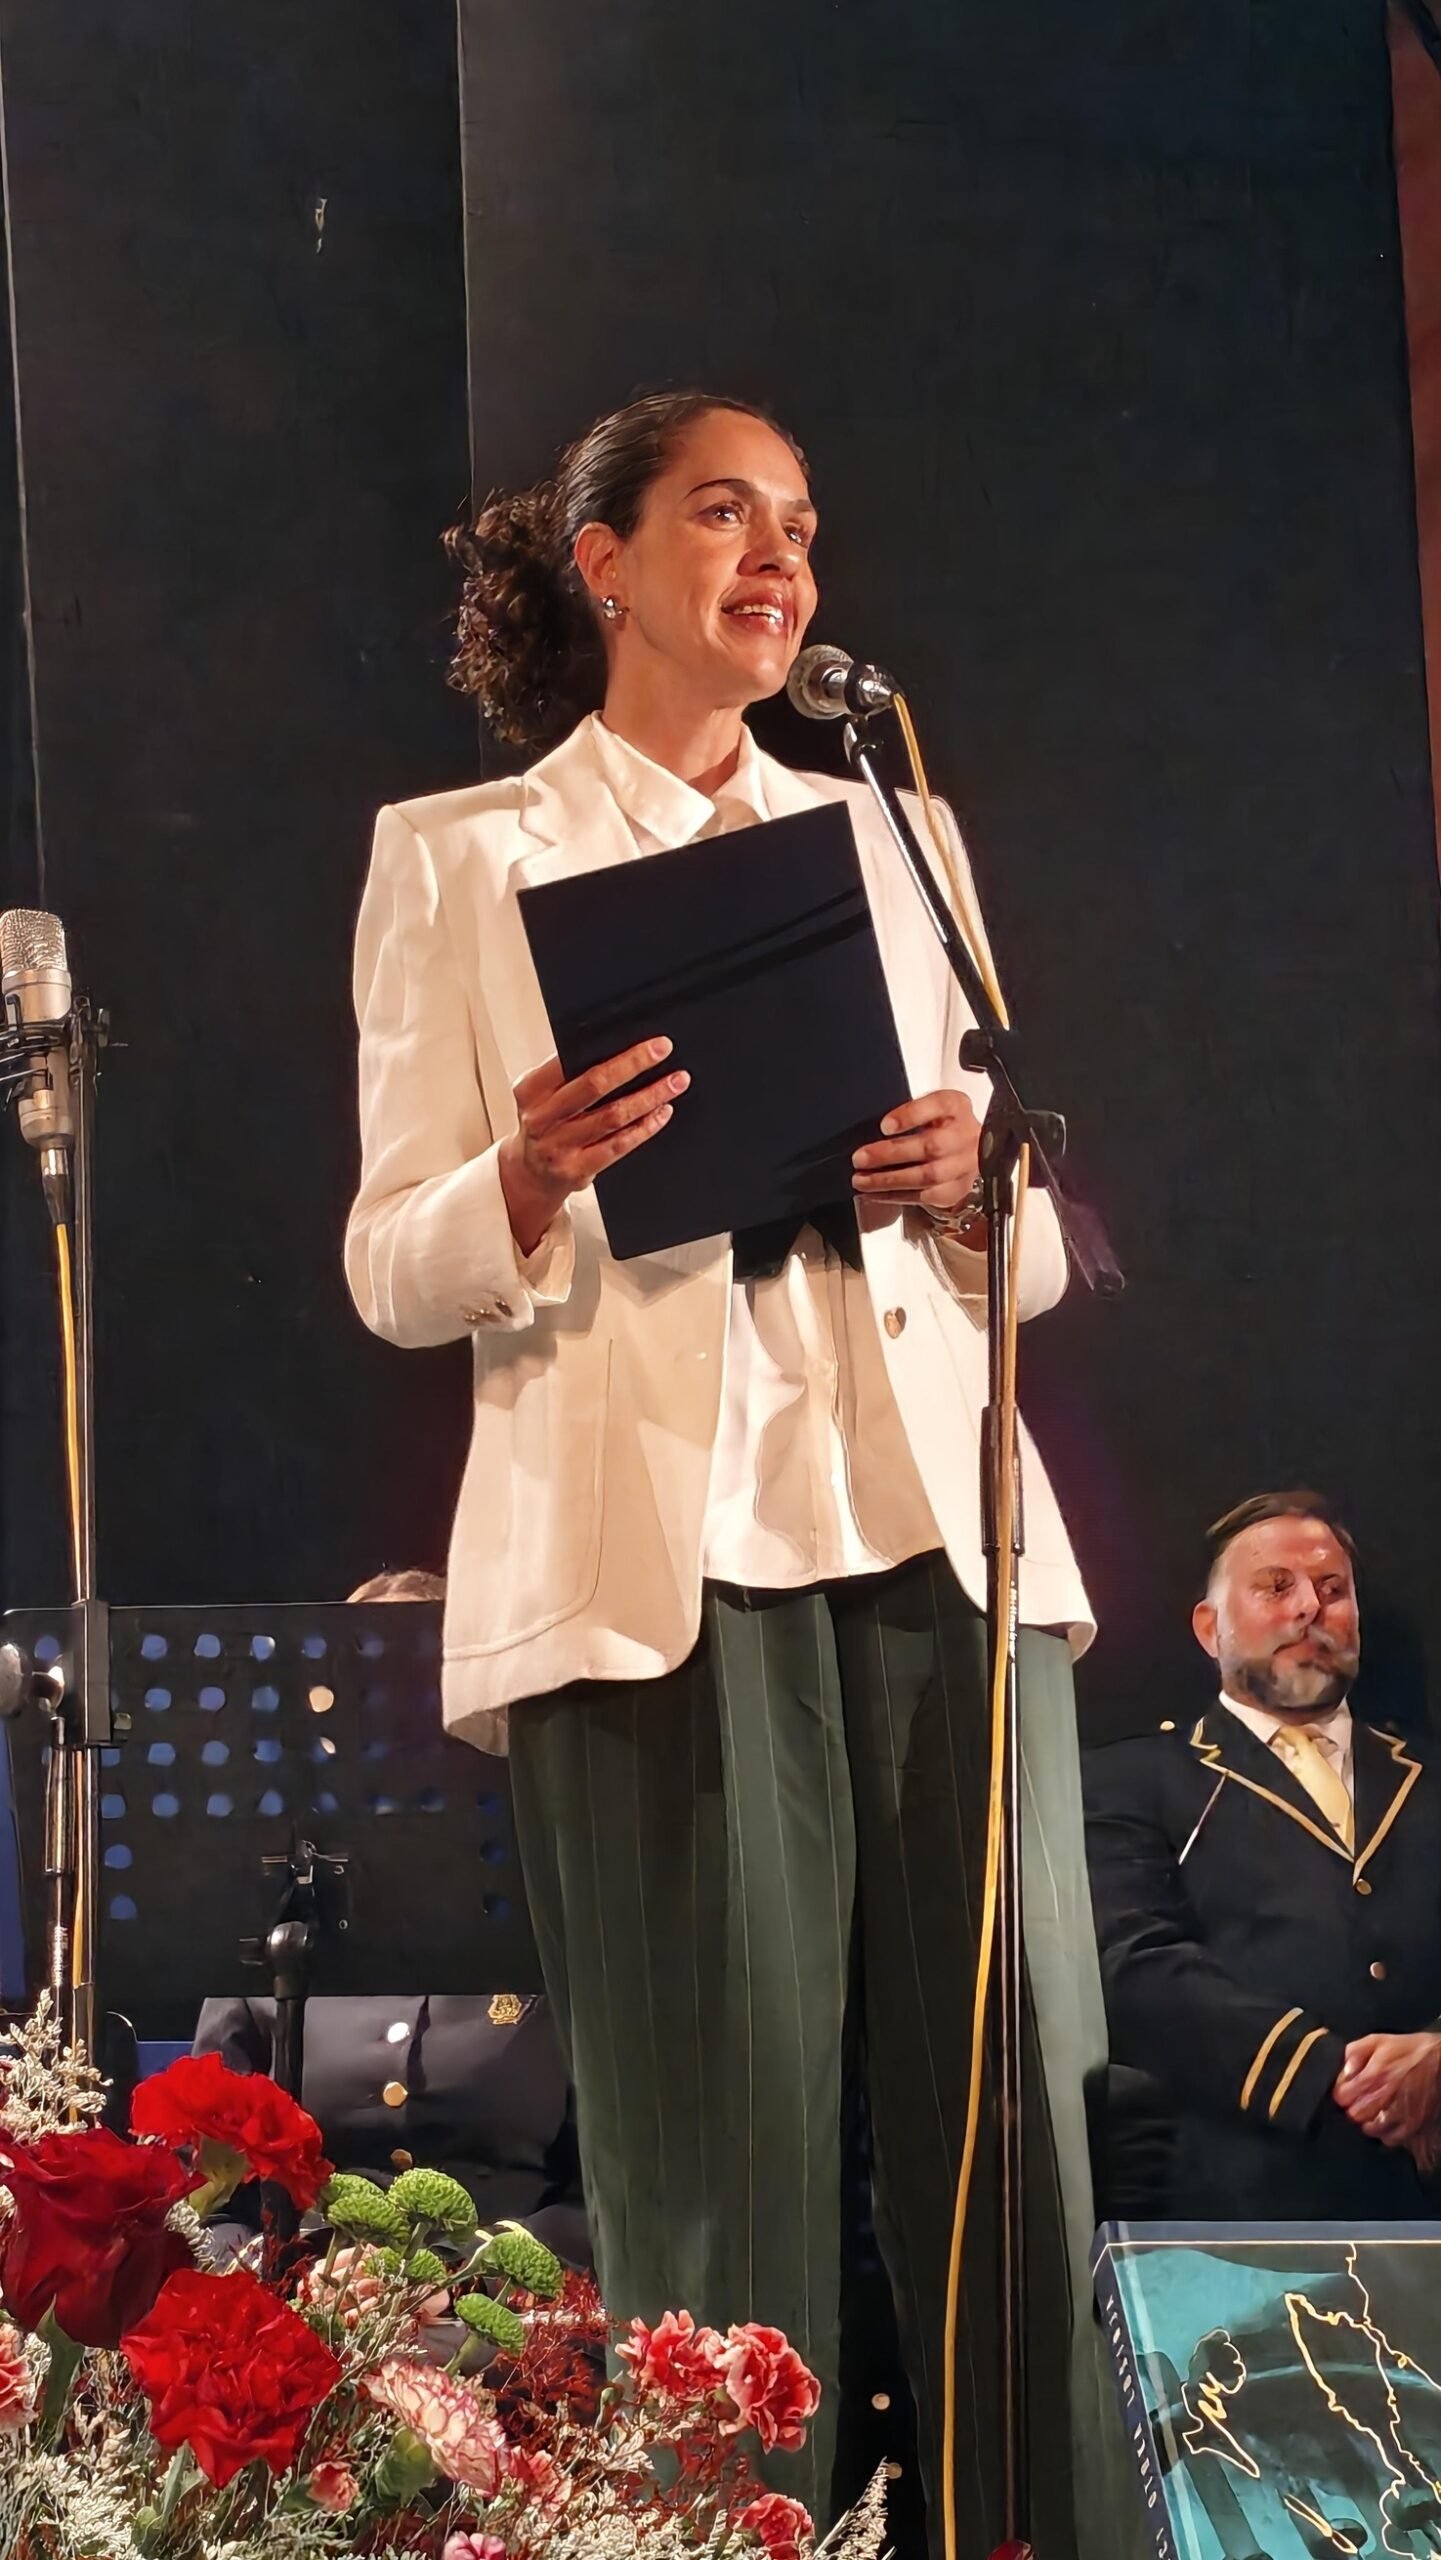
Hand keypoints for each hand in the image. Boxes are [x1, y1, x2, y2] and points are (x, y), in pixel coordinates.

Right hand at [499, 1038, 687, 1254]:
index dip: (611, 1051)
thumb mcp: (540, 1094)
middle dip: (633, 1064)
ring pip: (613, 1116)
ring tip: (674, 1083)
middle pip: (594, 1085)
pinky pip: (619, 1145)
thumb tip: (618, 1048)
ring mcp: (559, 1147)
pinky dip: (645, 1127)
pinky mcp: (577, 1169)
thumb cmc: (545, 1124)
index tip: (644, 1041)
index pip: (569, 1061)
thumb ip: (566, 1073)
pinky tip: (661, 1113)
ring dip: (649, 1096)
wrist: (532, 1175)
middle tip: (663, 1050)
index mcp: (531, 1091)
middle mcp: (542, 1118)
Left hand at [851, 1089, 982, 1211]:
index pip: (939, 1104)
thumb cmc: (943, 1126)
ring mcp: (964, 1165)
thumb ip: (908, 1112)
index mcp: (956, 1107)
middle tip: (860, 1158)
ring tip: (861, 1180)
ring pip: (927, 1176)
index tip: (884, 1126)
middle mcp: (965, 1135)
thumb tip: (872, 1130)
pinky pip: (925, 1196)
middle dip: (890, 1154)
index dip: (911, 1115)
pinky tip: (874, 1194)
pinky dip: (895, 1196)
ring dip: (888, 1180)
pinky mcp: (956, 1190)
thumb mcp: (930, 1107)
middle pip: (932, 1146)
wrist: (972, 1151)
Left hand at [1334, 2031, 1440, 2149]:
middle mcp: (1385, 2097)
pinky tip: (1387, 2120)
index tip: (1346, 2090)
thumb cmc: (1410, 2050)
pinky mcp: (1413, 2125)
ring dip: (1368, 2121)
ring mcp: (1399, 2114)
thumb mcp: (1378, 2040)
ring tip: (1373, 2110)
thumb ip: (1354, 2053)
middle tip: (1360, 2100)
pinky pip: (1390, 2139)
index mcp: (1373, 2076)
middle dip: (1353, 2107)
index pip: (1342, 2097)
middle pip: (1354, 2116)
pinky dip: (1386, 2133)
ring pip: (1370, 2130)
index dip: (1341, 2093)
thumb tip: (1343, 2072)